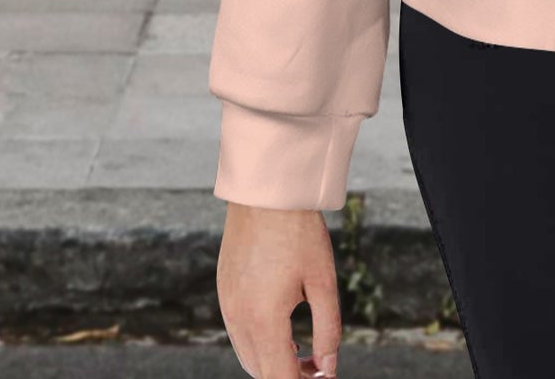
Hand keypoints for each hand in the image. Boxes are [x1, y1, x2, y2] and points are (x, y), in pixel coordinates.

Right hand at [217, 202, 340, 377]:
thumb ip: (328, 328)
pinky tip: (283, 331)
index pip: (280, 378)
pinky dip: (260, 344)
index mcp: (264, 320)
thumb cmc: (299, 233)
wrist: (266, 193)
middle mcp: (238, 320)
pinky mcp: (224, 293)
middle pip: (262, 373)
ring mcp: (227, 307)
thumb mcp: (322, 281)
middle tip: (319, 369)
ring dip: (274, 363)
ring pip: (248, 356)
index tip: (326, 377)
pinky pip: (239, 334)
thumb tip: (329, 366)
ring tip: (304, 353)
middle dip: (290, 377)